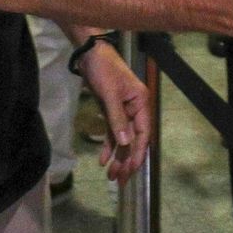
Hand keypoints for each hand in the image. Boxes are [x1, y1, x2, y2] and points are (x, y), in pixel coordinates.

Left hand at [77, 43, 150, 183]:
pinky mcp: (111, 109)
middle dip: (127, 160)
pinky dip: (108, 145)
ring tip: (110, 175)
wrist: (89, 52)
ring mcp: (123, 110)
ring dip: (117, 156)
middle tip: (119, 180)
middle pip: (133, 140)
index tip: (131, 171)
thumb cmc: (103, 69)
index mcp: (141, 103)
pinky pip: (112, 131)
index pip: (143, 134)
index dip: (138, 153)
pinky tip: (103, 159)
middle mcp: (135, 108)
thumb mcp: (109, 94)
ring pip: (123, 138)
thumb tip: (126, 143)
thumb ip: (117, 119)